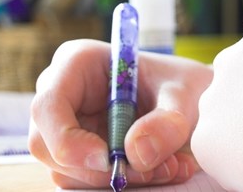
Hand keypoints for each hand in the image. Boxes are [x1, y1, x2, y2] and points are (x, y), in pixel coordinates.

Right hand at [28, 39, 211, 187]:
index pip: (48, 104)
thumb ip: (167, 121)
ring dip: (118, 177)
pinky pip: (87, 179)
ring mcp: (66, 126)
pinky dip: (125, 182)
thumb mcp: (186, 93)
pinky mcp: (79, 152)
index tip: (108, 159)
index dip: (67, 138)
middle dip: (99, 168)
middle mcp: (63, 95)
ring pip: (67, 169)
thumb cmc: (182, 84)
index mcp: (78, 63)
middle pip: (48, 144)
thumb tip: (136, 153)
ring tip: (171, 166)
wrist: (194, 100)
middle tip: (152, 170)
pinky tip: (165, 168)